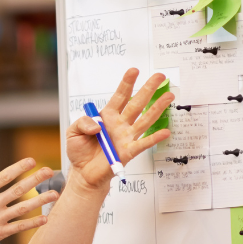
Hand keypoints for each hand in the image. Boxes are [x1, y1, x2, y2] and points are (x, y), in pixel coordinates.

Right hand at [0, 155, 59, 243]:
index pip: (4, 176)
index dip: (19, 167)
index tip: (32, 161)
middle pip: (18, 189)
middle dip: (35, 179)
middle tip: (50, 171)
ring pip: (23, 208)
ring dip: (40, 201)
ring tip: (54, 194)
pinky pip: (19, 227)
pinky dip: (32, 223)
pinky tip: (44, 218)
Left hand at [67, 68, 173, 191]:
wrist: (83, 173)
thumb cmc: (80, 151)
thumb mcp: (73, 132)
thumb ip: (83, 123)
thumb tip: (98, 124)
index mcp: (107, 116)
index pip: (119, 96)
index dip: (126, 83)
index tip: (134, 70)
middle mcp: (120, 124)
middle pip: (137, 103)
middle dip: (148, 89)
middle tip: (159, 76)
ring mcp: (126, 137)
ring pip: (145, 119)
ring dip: (157, 108)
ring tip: (169, 96)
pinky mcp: (128, 152)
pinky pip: (143, 143)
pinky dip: (154, 138)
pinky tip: (165, 132)